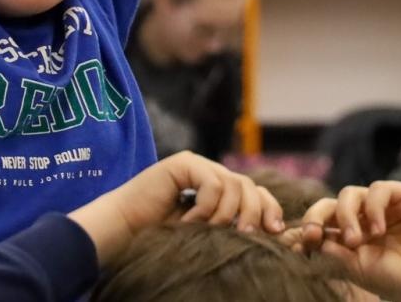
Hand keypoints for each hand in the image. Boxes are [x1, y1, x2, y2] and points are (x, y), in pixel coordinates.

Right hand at [68, 152, 283, 264]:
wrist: (124, 230)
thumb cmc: (160, 237)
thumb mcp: (205, 234)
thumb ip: (229, 226)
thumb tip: (270, 233)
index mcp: (218, 189)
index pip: (255, 191)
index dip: (269, 208)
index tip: (275, 231)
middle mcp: (210, 173)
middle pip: (249, 185)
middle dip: (254, 212)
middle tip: (246, 235)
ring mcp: (196, 165)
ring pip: (234, 184)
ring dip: (225, 214)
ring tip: (207, 231)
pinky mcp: (183, 163)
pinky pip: (212, 183)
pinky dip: (206, 207)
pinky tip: (189, 221)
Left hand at [295, 181, 400, 301]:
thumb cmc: (398, 278)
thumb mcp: (358, 269)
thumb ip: (333, 253)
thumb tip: (305, 240)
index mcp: (347, 234)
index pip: (320, 222)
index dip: (306, 228)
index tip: (296, 243)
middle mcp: (361, 216)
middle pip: (327, 203)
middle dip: (316, 216)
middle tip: (315, 234)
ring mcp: (380, 204)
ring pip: (348, 193)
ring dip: (346, 216)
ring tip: (356, 240)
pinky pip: (377, 189)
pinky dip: (373, 207)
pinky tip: (379, 229)